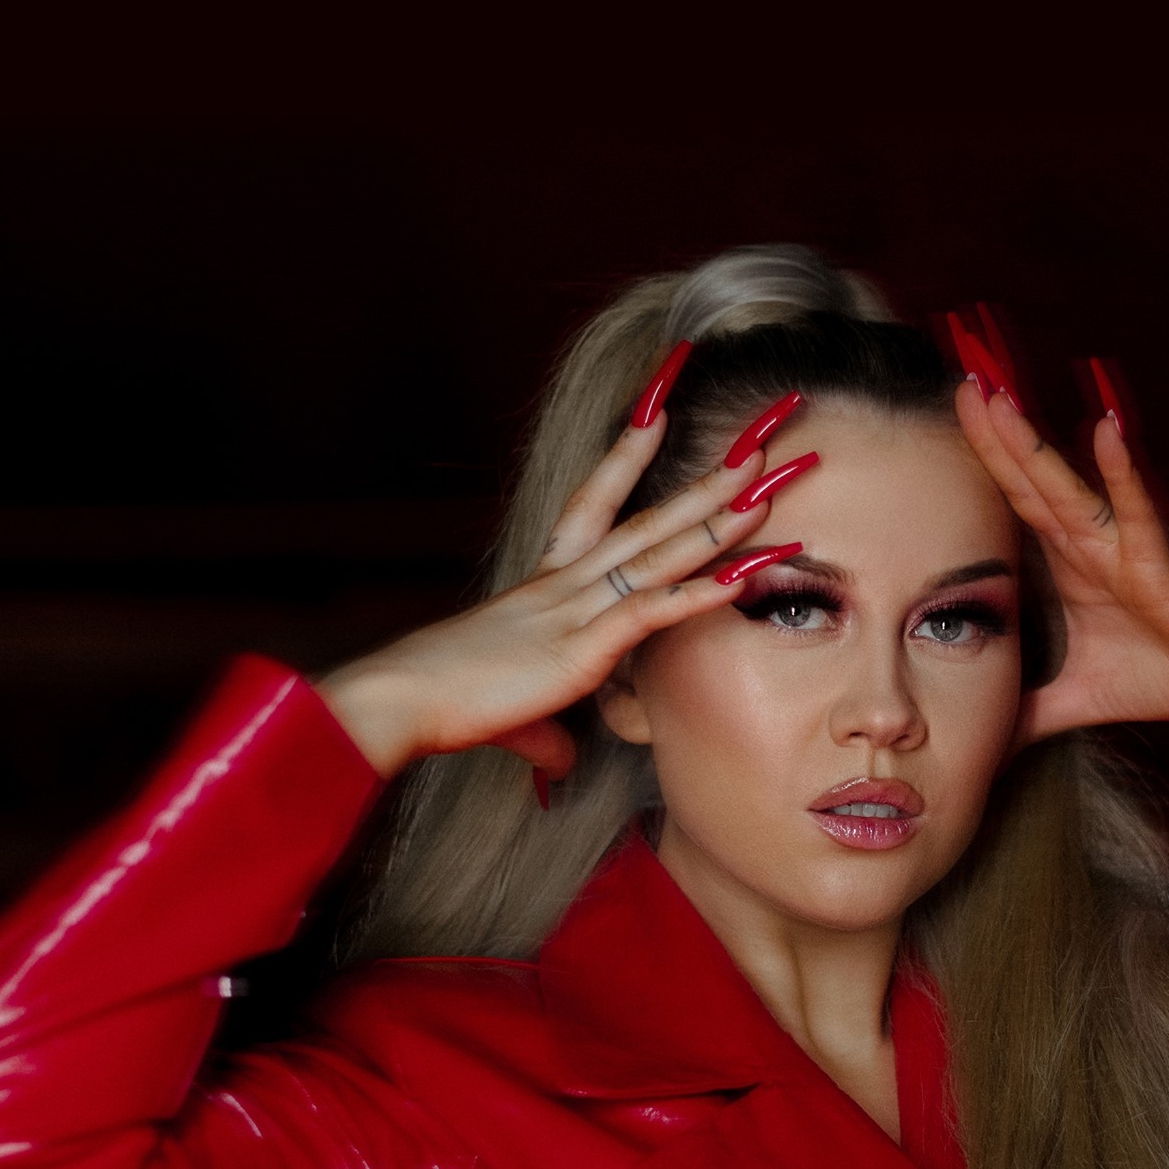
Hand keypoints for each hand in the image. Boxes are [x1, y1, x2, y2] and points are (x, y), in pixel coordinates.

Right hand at [314, 418, 800, 778]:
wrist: (399, 701)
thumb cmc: (442, 703)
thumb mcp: (509, 714)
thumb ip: (545, 729)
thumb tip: (560, 758)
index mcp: (545, 586)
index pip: (592, 504)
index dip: (626, 456)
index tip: (658, 410)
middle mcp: (566, 584)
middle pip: (646, 516)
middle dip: (703, 480)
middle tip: (753, 442)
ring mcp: (576, 610)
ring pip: (660, 551)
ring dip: (718, 520)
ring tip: (769, 485)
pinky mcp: (582, 647)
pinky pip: (653, 610)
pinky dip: (703, 592)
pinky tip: (746, 574)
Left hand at [956, 387, 1168, 744]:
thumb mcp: (1077, 700)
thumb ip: (1029, 711)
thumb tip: (982, 738)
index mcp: (1071, 569)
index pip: (1014, 508)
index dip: (981, 468)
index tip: (945, 423)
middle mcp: (1093, 548)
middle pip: (1029, 483)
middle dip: (992, 436)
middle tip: (957, 381)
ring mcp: (1126, 551)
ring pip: (1067, 489)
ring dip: (1031, 443)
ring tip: (998, 396)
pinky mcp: (1160, 568)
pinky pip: (1137, 514)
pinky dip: (1120, 472)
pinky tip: (1103, 428)